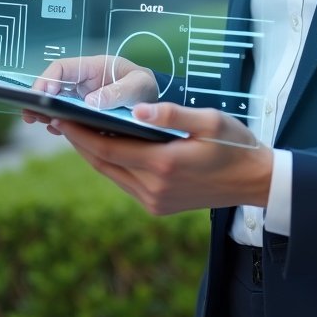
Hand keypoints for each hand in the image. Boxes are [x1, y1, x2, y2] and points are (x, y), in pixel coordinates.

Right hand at [21, 54, 157, 127]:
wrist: (151, 99)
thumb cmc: (144, 85)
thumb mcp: (137, 86)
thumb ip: (118, 92)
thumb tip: (91, 103)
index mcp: (93, 67)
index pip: (62, 68)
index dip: (49, 80)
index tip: (44, 96)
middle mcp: (82, 81)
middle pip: (52, 86)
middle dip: (39, 98)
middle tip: (30, 114)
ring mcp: (79, 97)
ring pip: (54, 101)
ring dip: (44, 111)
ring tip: (37, 122)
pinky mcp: (81, 112)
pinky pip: (64, 115)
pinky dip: (58, 122)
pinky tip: (56, 129)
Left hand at [50, 103, 272, 215]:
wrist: (254, 181)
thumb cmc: (234, 144)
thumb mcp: (210, 120)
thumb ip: (172, 114)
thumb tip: (138, 109)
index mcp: (163, 164)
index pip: (107, 148)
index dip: (80, 133)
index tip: (61, 116)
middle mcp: (154, 188)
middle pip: (103, 163)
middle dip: (80, 141)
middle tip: (61, 119)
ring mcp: (154, 201)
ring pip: (111, 174)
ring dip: (94, 153)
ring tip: (80, 130)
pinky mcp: (158, 207)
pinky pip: (125, 183)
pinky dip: (113, 164)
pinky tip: (110, 146)